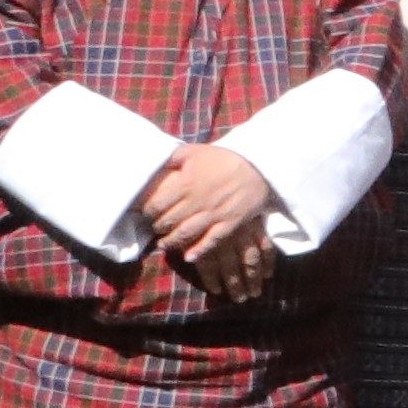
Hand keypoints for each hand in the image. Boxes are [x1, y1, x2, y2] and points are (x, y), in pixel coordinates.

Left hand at [133, 142, 272, 267]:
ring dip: (172, 242)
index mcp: (187, 184)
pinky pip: (213, 240)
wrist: (260, 165)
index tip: (146, 214)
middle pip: (168, 221)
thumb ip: (172, 156)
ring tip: (165, 244)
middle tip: (155, 229)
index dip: (147, 212)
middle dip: (157, 227)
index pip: (157, 204)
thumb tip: (152, 160)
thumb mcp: (196, 150)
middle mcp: (198, 201)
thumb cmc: (224, 158)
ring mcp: (215, 213)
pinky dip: (200, 250)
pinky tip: (189, 257)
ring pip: (186, 233)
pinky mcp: (231, 222)